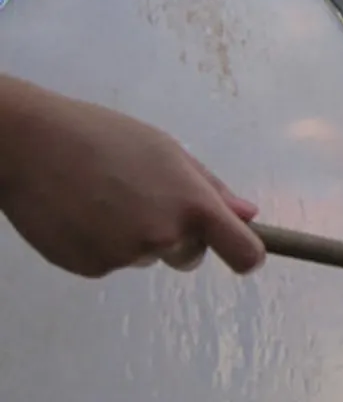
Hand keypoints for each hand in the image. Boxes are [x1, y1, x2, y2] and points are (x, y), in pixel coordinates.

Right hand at [0, 84, 264, 277]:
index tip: (244, 254)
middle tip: (145, 198)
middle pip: (190, 256)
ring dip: (136, 236)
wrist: (31, 146)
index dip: (248, 255)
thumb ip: (211, 187)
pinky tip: (82, 212)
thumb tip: (248, 215)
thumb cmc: (106, 136)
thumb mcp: (168, 151)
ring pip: (147, 256)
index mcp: (192, 205)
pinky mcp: (91, 269)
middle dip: (179, 236)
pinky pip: (112, 261)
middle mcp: (164, 236)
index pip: (243, 252)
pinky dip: (103, 244)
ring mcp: (125, 256)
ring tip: (104, 195)